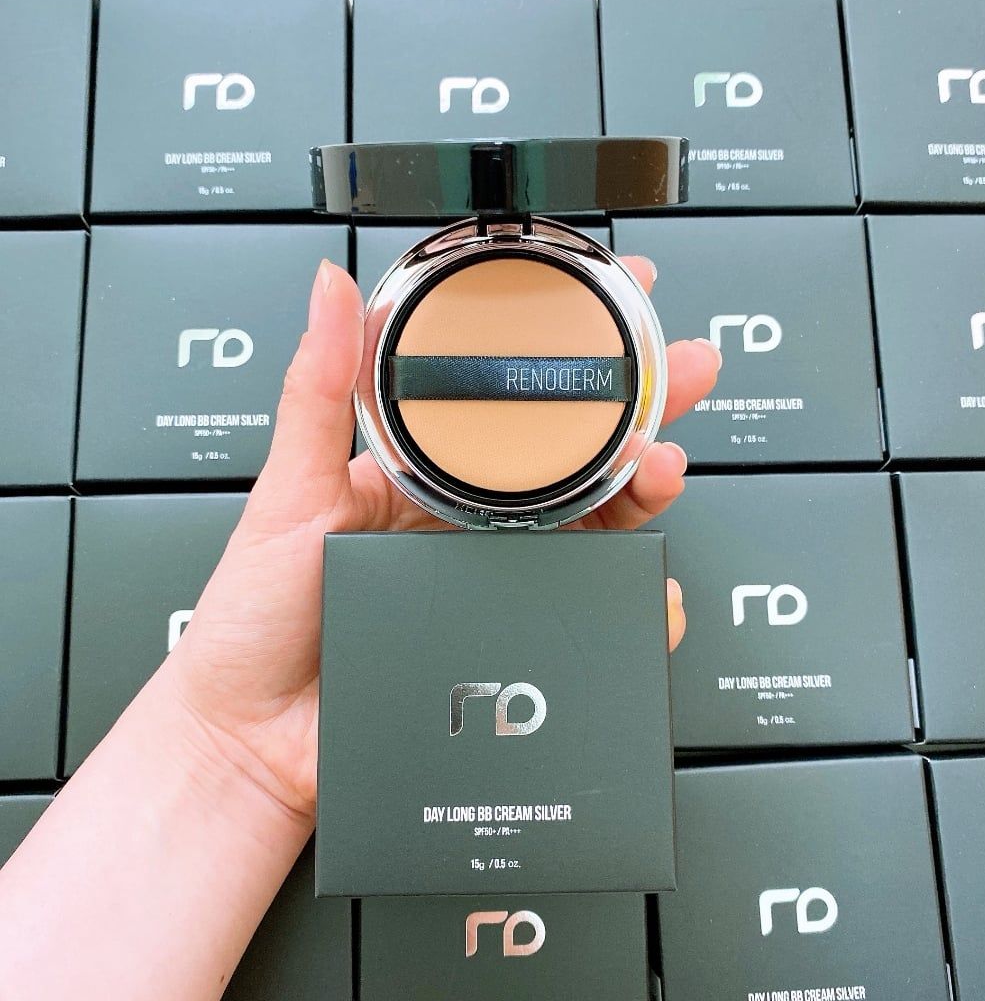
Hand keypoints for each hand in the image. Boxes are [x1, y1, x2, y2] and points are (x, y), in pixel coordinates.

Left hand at [166, 256, 720, 825]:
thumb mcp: (288, 491)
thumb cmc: (256, 618)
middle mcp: (467, 525)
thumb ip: (316, 392)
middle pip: (572, 461)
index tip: (611, 305)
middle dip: (640, 410)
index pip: (509, 408)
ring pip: (594, 531)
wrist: (257, 739)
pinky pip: (587, 615)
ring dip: (645, 496)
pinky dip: (633, 601)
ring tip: (664, 468)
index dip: (565, 359)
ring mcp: (495, 582)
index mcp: (422, 479)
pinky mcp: (511, 641)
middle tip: (683, 370)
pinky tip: (652, 586)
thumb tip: (329, 290)